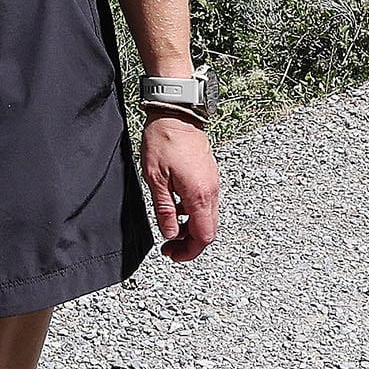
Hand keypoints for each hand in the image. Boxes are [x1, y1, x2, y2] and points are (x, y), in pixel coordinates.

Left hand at [140, 112, 220, 260]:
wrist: (176, 115)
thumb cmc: (164, 141)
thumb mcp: (156, 180)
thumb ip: (164, 210)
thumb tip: (170, 234)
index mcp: (199, 195)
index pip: (203, 236)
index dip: (188, 251)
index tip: (172, 254)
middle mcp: (211, 191)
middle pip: (208, 230)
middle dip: (189, 244)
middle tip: (168, 246)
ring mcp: (213, 184)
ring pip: (208, 218)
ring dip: (191, 229)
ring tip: (169, 228)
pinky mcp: (209, 177)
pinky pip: (206, 204)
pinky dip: (193, 214)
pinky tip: (176, 208)